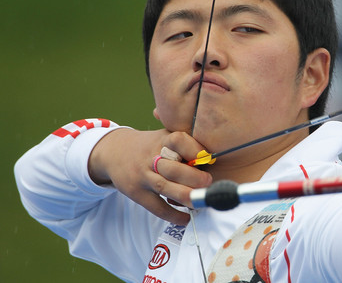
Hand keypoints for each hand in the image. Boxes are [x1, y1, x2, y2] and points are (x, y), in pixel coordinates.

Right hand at [88, 129, 211, 225]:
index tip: (208, 158)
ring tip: (201, 202)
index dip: (194, 149)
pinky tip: (185, 218)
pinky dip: (172, 215)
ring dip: (184, 196)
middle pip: (172, 167)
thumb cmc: (151, 146)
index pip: (178, 140)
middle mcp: (151, 157)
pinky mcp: (136, 192)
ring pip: (164, 187)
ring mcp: (142, 175)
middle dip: (192, 177)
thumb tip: (213, 159)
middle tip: (208, 183)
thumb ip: (185, 144)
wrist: (114, 151)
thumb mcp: (164, 136)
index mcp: (163, 139)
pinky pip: (155, 206)